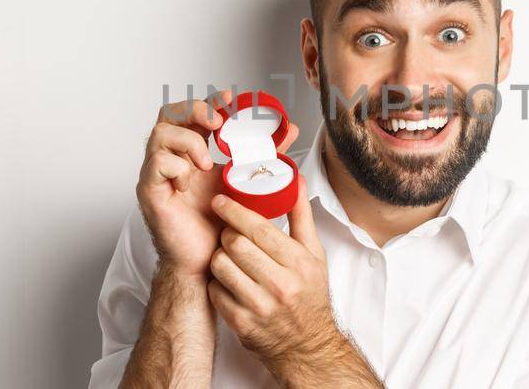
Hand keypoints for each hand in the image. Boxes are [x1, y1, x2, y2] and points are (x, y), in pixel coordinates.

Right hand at [136, 90, 299, 276]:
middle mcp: (170, 159)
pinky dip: (177, 167)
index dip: (208, 101)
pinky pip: (156, 164)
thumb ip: (263, 154)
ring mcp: (156, 175)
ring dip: (189, 141)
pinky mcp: (150, 192)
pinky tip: (189, 184)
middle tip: (217, 123)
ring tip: (207, 163)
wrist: (209, 261)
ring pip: (160, 134)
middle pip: (168, 114)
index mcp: (191, 152)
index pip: (191, 113)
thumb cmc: (220, 224)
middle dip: (195, 110)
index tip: (230, 99)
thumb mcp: (246, 180)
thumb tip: (291, 129)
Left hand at [206, 176, 339, 360]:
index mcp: (298, 264)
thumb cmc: (310, 297)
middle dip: (226, 233)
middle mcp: (279, 285)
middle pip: (234, 244)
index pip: (258, 228)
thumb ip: (301, 216)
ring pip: (220, 265)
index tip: (221, 201)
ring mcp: (259, 306)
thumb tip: (295, 182)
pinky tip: (228, 280)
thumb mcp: (314, 255)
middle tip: (228, 232)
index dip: (234, 210)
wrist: (307, 346)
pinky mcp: (241, 323)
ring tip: (228, 256)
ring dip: (219, 256)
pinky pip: (215, 290)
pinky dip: (217, 282)